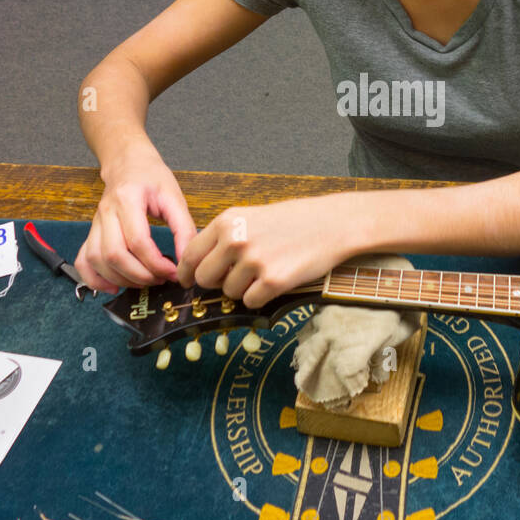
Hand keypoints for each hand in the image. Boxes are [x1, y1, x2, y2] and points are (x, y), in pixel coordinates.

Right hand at [74, 142, 196, 293]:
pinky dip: (94, 279)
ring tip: (144, 282)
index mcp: (127, 199)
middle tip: (160, 279)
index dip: (156, 263)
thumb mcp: (174, 198)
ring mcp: (95, 223)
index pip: (137, 241)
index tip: (173, 273)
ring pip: (97, 260)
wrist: (128, 164)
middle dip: (139, 275)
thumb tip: (188, 260)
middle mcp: (106, 212)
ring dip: (120, 279)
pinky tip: (113, 287)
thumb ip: (184, 229)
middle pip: (114, 255)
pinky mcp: (91, 233)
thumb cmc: (152, 178)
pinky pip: (83, 261)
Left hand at [175, 194, 361, 309]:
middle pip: (205, 279)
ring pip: (229, 293)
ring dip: (243, 289)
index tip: (188, 281)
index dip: (187, 273)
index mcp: (226, 222)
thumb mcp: (250, 217)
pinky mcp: (272, 281)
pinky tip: (275, 281)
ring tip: (265, 271)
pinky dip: (260, 298)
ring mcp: (253, 261)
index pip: (190, 255)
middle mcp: (235, 240)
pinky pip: (250, 302)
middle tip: (235, 277)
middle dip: (216, 283)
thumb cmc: (294, 220)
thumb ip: (223, 238)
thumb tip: (199, 267)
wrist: (332, 224)